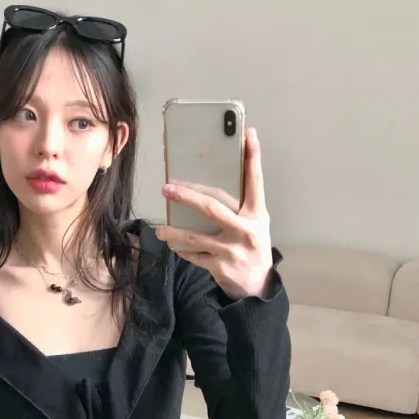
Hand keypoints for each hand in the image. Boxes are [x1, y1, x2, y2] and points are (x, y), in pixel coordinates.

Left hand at [157, 127, 272, 299]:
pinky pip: (193, 256)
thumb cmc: (253, 245)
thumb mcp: (256, 222)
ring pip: (194, 237)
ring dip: (173, 232)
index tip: (248, 134)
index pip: (255, 182)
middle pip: (212, 208)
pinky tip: (175, 247)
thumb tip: (224, 174)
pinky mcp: (219, 266)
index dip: (253, 158)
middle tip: (167, 188)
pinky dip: (182, 251)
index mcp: (257, 215)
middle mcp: (246, 231)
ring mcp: (231, 250)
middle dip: (187, 197)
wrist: (258, 284)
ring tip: (160, 229)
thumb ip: (244, 202)